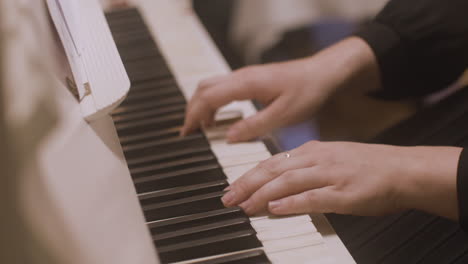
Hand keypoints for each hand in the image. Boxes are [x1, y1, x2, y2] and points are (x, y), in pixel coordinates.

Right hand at [181, 37, 379, 141]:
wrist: (323, 73)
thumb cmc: (307, 92)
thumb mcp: (283, 115)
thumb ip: (255, 126)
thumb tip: (229, 137)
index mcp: (246, 84)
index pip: (209, 97)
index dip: (195, 115)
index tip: (187, 133)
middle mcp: (241, 76)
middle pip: (204, 88)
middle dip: (192, 110)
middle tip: (189, 133)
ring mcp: (245, 76)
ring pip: (211, 86)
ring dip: (201, 105)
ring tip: (200, 128)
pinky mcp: (250, 80)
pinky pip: (222, 88)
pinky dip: (213, 102)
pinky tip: (218, 118)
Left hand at [222, 141, 460, 219]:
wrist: (402, 169)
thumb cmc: (367, 167)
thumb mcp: (330, 160)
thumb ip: (304, 170)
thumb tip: (278, 185)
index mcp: (313, 151)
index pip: (272, 163)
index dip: (249, 176)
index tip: (232, 187)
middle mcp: (318, 159)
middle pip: (274, 170)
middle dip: (247, 184)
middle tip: (228, 198)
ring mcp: (331, 174)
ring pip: (289, 182)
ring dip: (263, 194)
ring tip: (245, 205)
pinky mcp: (345, 192)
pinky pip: (314, 197)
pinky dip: (293, 203)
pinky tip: (276, 209)